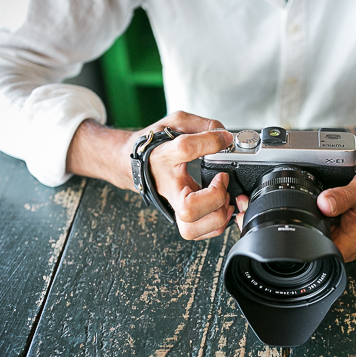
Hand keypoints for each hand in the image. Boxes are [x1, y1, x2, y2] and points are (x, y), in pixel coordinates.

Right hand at [135, 111, 234, 239]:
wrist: (131, 163)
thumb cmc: (153, 145)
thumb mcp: (175, 123)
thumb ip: (202, 125)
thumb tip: (224, 136)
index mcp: (162, 157)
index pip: (185, 149)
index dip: (210, 142)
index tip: (224, 139)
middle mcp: (167, 187)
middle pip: (188, 209)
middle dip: (215, 197)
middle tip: (222, 179)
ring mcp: (172, 205)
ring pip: (191, 229)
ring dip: (217, 215)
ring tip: (223, 196)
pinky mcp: (180, 216)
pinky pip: (198, 233)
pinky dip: (216, 224)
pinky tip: (220, 206)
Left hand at [317, 165, 355, 261]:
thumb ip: (341, 197)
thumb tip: (322, 203)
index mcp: (348, 246)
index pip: (315, 248)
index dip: (309, 230)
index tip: (317, 212)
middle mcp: (344, 245)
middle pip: (313, 237)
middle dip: (313, 218)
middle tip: (330, 202)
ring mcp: (342, 238)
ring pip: (317, 228)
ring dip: (319, 213)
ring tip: (336, 201)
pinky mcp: (340, 229)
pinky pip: (323, 221)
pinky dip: (324, 210)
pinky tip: (336, 202)